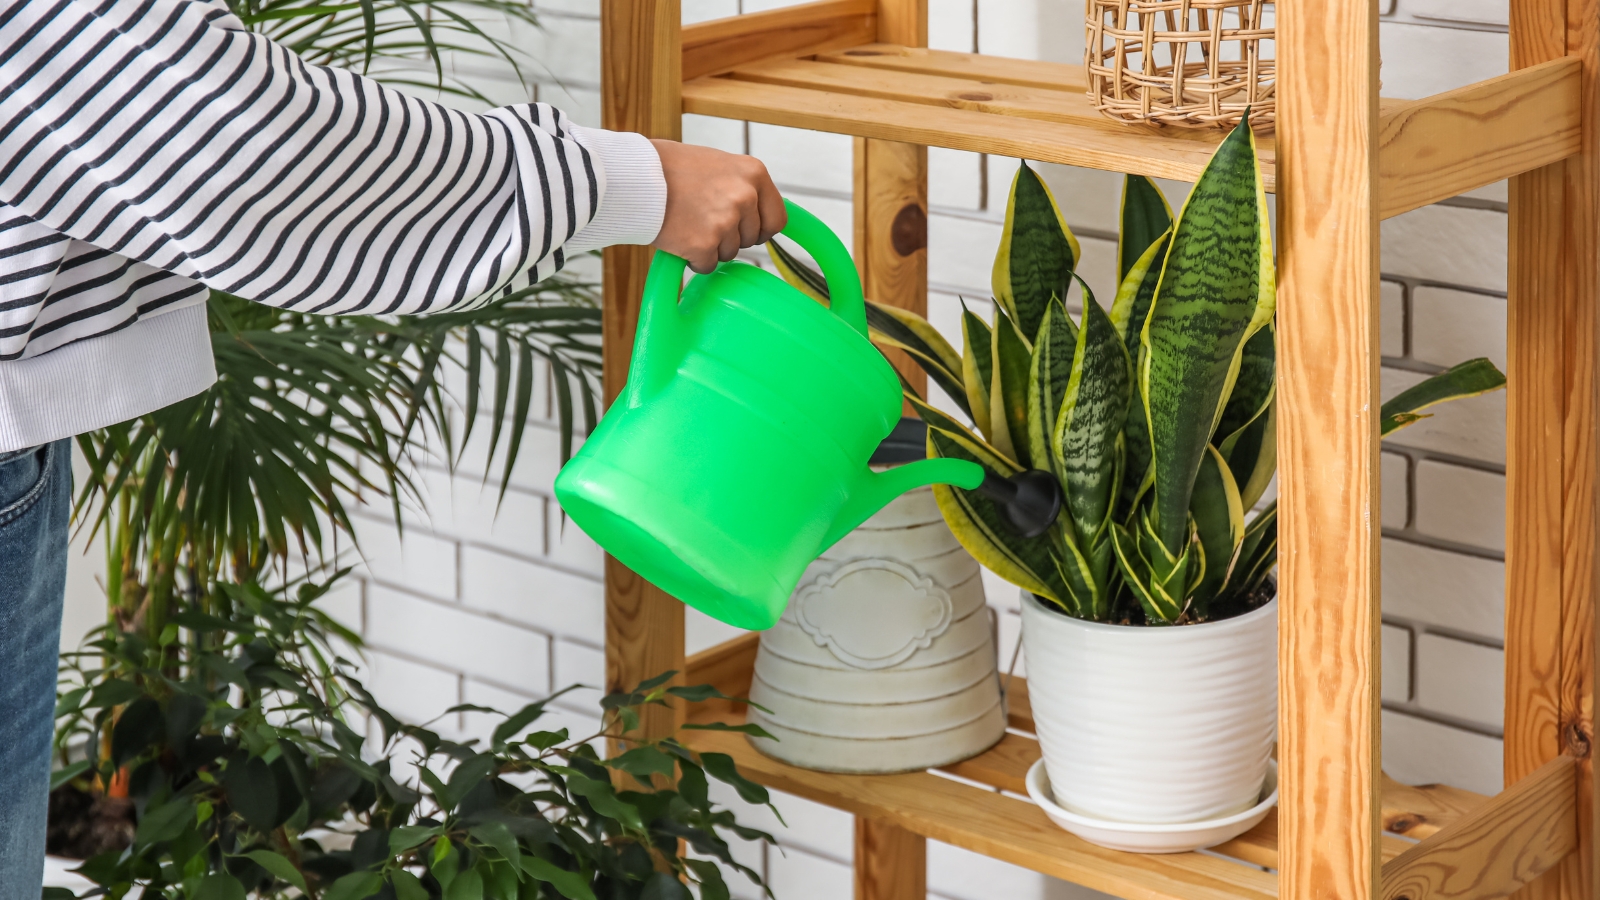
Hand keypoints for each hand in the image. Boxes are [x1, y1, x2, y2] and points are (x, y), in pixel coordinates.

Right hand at [651, 139, 785, 273]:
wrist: (634, 176)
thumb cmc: (670, 167)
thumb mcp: (717, 164)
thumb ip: (741, 186)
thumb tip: (757, 211)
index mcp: (754, 173)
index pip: (777, 218)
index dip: (762, 229)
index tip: (749, 232)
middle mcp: (745, 196)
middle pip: (751, 239)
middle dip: (730, 237)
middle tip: (702, 220)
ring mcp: (725, 221)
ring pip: (729, 253)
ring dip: (710, 246)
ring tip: (687, 223)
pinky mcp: (704, 244)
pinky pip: (707, 265)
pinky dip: (693, 258)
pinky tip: (678, 237)